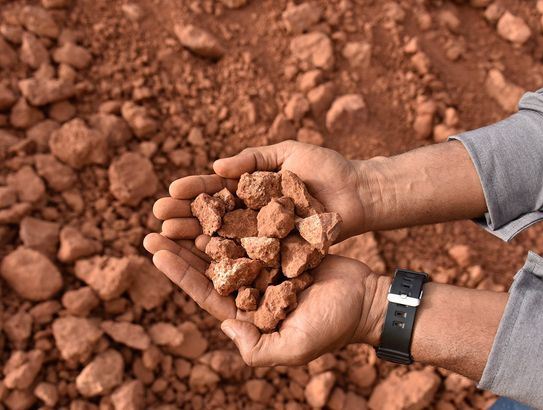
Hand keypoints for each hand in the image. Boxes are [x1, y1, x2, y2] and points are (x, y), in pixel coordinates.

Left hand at [143, 232, 388, 365]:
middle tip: (154, 224)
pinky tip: (220, 198)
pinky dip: (238, 215)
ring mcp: (267, 265)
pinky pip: (256, 229)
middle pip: (211, 265)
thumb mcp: (294, 347)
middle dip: (182, 246)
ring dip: (205, 227)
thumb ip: (258, 348)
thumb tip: (223, 326)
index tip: (156, 250)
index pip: (206, 292)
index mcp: (248, 314)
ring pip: (230, 243)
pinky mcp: (283, 246)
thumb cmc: (333, 326)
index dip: (180, 272)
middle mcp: (253, 289)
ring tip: (180, 208)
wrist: (367, 300)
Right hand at [152, 141, 377, 242]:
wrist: (358, 193)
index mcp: (251, 188)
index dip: (192, 191)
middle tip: (156, 221)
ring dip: (194, 239)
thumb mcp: (286, 153)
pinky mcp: (278, 253)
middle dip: (183, 217)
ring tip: (167, 239)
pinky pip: (248, 255)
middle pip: (212, 216)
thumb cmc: (326, 169)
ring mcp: (264, 235)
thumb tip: (216, 166)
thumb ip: (252, 159)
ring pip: (224, 237)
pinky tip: (202, 258)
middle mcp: (252, 213)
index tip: (168, 192)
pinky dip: (226, 257)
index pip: (215, 190)